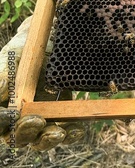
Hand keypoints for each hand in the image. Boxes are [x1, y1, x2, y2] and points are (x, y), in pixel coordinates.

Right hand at [0, 17, 85, 150]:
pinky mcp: (61, 116)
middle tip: (38, 122)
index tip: (13, 114)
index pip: (0, 122)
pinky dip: (71, 133)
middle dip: (27, 132)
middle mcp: (19, 119)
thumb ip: (6, 74)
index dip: (3, 121)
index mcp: (4, 106)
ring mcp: (41, 119)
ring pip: (41, 139)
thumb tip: (2, 87)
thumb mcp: (13, 58)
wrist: (49, 45)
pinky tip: (77, 130)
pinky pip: (65, 131)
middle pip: (19, 137)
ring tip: (59, 133)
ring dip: (49, 139)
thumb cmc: (25, 52)